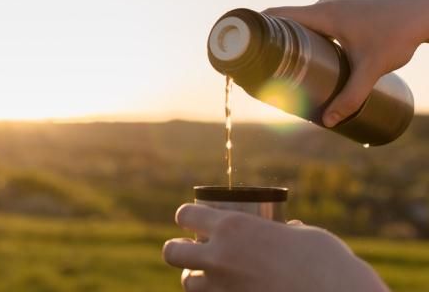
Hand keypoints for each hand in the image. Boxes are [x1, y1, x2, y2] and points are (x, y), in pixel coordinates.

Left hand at [162, 204, 388, 291]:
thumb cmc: (327, 262)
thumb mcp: (302, 235)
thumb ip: (283, 232)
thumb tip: (290, 230)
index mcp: (233, 227)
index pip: (186, 215)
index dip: (186, 216)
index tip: (191, 220)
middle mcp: (219, 256)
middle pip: (172, 252)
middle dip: (178, 250)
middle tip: (191, 251)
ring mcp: (222, 288)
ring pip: (188, 283)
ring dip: (195, 278)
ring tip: (211, 277)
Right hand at [263, 0, 428, 126]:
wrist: (426, 14)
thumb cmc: (398, 35)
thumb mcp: (371, 69)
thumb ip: (351, 97)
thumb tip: (330, 123)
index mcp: (322, 13)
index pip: (277, 14)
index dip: (256, 28)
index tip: (243, 47)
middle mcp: (325, 5)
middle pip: (286, 21)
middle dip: (272, 42)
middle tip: (264, 67)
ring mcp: (336, 5)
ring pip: (303, 21)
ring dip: (291, 40)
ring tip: (284, 65)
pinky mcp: (346, 10)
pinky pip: (316, 21)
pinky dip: (307, 35)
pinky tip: (311, 54)